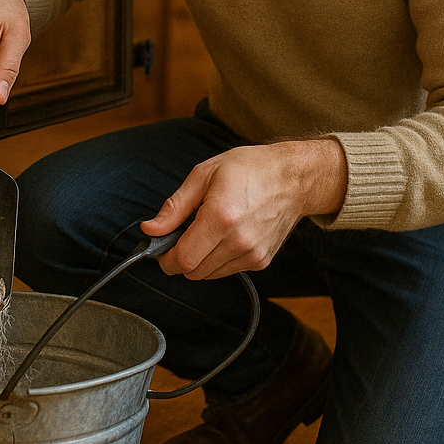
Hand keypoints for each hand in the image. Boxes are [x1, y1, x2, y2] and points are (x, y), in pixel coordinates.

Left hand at [140, 139, 347, 279]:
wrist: (293, 178)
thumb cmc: (249, 169)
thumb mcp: (204, 175)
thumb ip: (175, 207)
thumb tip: (150, 229)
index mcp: (220, 217)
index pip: (184, 259)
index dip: (166, 259)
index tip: (162, 250)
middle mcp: (238, 241)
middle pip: (194, 271)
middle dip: (181, 259)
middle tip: (183, 235)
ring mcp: (252, 253)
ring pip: (209, 274)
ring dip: (199, 260)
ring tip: (207, 231)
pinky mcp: (261, 261)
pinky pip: (227, 271)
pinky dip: (217, 260)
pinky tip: (224, 236)